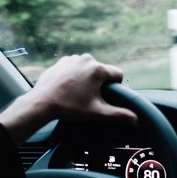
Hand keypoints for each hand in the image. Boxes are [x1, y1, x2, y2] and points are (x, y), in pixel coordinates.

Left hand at [0, 54, 137, 142]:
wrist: (41, 103)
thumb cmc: (69, 107)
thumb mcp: (96, 112)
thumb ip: (118, 115)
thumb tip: (135, 119)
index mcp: (98, 70)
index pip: (118, 74)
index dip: (115, 86)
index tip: (105, 95)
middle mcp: (87, 59)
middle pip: (102, 72)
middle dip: (99, 83)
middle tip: (88, 98)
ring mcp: (73, 59)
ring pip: (89, 69)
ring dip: (87, 79)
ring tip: (77, 93)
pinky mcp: (62, 61)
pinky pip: (75, 67)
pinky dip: (75, 75)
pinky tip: (68, 88)